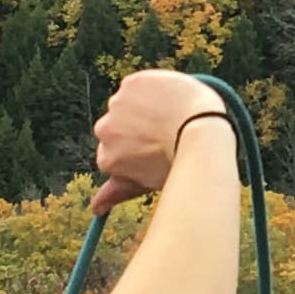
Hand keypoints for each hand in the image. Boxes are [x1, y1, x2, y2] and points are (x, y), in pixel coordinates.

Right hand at [89, 67, 232, 221]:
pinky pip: (138, 86)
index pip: (115, 153)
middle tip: (166, 136)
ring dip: (144, 109)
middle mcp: (104, 130)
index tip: (158, 153)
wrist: (200, 130)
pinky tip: (169, 101)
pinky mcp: (131, 84)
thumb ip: (116, 193)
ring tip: (171, 118)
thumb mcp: (145, 182)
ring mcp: (116, 105)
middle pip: (117, 128)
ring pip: (127, 105)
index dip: (138, 153)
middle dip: (137, 130)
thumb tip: (94, 209)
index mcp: (106, 158)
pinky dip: (152, 91)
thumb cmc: (176, 161)